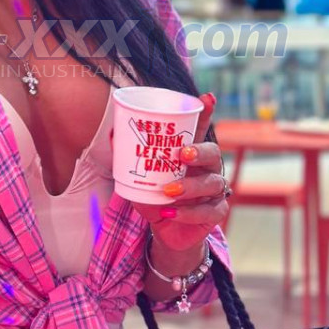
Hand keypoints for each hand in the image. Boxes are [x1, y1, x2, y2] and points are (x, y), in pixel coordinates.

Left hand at [132, 93, 229, 253]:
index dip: (206, 113)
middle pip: (213, 153)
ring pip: (211, 183)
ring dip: (190, 187)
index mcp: (192, 152)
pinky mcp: (215, 212)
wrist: (165, 229)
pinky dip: (189, 213)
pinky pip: (208, 211)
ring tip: (169, 191)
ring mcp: (215, 190)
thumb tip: (113, 135)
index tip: (207, 98)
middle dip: (200, 152)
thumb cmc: (155, 196)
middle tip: (183, 154)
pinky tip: (171, 213)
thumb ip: (131, 157)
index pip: (201, 129)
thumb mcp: (140, 176)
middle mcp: (208, 167)